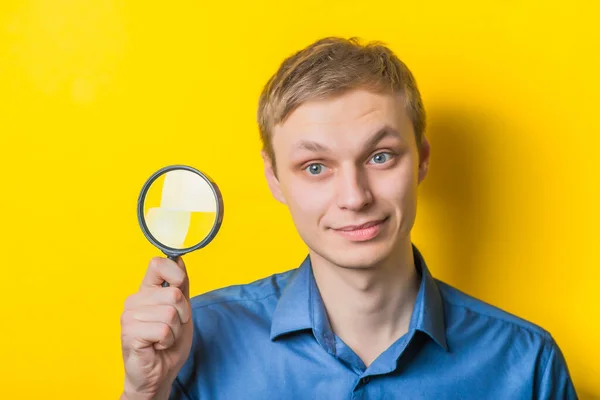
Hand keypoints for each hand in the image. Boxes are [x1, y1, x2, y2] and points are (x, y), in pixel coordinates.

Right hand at [120, 256, 192, 399]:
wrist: (160, 373)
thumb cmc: (169, 343)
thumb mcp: (182, 310)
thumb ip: (181, 285)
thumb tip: (179, 259)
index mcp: (146, 291)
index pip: (158, 264)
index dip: (176, 274)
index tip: (179, 288)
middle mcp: (135, 300)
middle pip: (173, 294)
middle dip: (182, 315)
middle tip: (172, 328)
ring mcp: (129, 316)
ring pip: (170, 314)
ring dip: (175, 331)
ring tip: (163, 338)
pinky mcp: (129, 333)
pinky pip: (163, 330)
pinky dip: (167, 341)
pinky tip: (157, 346)